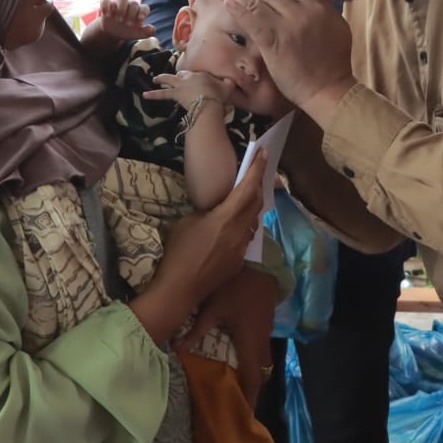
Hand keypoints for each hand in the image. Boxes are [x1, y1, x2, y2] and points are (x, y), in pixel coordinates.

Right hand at [94, 0, 154, 42]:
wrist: (114, 32)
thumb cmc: (128, 31)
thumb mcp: (138, 34)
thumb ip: (147, 32)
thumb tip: (152, 29)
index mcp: (139, 12)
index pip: (144, 8)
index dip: (143, 12)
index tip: (140, 20)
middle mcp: (130, 6)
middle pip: (133, 3)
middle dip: (131, 13)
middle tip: (127, 24)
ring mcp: (119, 5)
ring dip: (121, 7)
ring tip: (119, 19)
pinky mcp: (108, 6)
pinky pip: (106, 1)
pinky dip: (105, 6)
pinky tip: (106, 15)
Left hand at [145, 69, 235, 110]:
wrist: (209, 101)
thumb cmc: (218, 94)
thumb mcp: (228, 86)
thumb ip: (229, 82)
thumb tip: (234, 80)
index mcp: (201, 74)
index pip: (195, 74)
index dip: (193, 77)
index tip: (194, 80)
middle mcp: (189, 77)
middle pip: (181, 74)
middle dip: (177, 76)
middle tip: (173, 77)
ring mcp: (180, 84)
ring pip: (168, 79)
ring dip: (161, 79)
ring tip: (154, 79)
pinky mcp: (175, 94)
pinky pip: (162, 94)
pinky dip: (153, 95)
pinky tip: (144, 95)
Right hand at [153, 148, 266, 305]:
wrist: (180, 288)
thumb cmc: (178, 251)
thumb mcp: (188, 221)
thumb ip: (207, 212)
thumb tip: (216, 211)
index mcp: (226, 218)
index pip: (247, 188)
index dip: (257, 169)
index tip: (264, 154)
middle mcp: (240, 232)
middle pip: (256, 203)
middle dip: (259, 184)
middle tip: (258, 171)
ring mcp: (241, 248)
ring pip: (254, 221)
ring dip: (253, 206)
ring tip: (247, 196)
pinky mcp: (239, 261)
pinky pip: (247, 237)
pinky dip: (245, 224)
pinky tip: (235, 224)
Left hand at [182, 266, 278, 405]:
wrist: (259, 262)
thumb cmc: (234, 285)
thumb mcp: (211, 308)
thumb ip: (196, 330)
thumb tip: (176, 348)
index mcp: (248, 340)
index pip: (252, 376)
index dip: (250, 396)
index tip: (246, 413)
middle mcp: (261, 340)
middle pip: (261, 372)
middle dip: (253, 387)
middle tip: (241, 400)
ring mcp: (267, 330)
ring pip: (264, 359)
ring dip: (255, 372)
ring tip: (242, 382)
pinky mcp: (268, 321)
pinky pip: (263, 347)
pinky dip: (255, 357)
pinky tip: (244, 354)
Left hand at [214, 0, 356, 122]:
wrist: (329, 90)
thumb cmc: (332, 61)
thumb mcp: (335, 24)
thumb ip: (319, 1)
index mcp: (318, 6)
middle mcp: (303, 12)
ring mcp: (288, 27)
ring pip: (259, 1)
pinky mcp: (274, 42)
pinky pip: (252, 20)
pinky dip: (237, 8)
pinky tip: (226, 1)